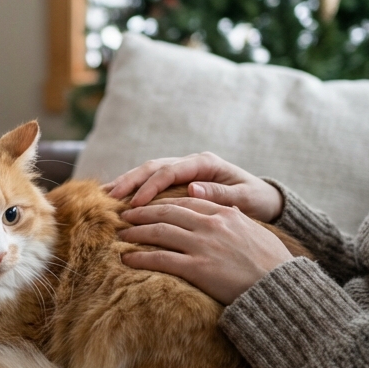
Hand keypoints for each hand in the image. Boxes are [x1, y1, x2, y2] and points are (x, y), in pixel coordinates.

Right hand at [104, 152, 283, 222]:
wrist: (264, 200)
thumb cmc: (256, 201)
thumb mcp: (245, 199)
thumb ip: (221, 194)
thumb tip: (194, 189)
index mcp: (205, 163)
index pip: (170, 171)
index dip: (150, 186)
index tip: (136, 204)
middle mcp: (191, 163)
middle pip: (153, 167)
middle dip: (130, 181)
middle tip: (109, 197)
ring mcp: (183, 171)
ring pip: (148, 172)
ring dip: (126, 183)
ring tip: (103, 196)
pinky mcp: (178, 181)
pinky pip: (151, 182)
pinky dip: (133, 189)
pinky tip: (115, 199)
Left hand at [118, 197, 293, 303]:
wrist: (280, 288)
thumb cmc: (273, 264)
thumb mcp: (258, 232)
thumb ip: (239, 220)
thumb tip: (232, 212)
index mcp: (226, 213)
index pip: (186, 201)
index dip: (162, 202)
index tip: (148, 206)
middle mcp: (212, 224)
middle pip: (167, 212)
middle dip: (142, 213)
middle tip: (125, 216)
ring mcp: (204, 245)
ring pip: (159, 232)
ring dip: (136, 233)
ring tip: (122, 236)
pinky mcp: (198, 269)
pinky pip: (161, 259)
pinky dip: (141, 258)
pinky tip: (128, 260)